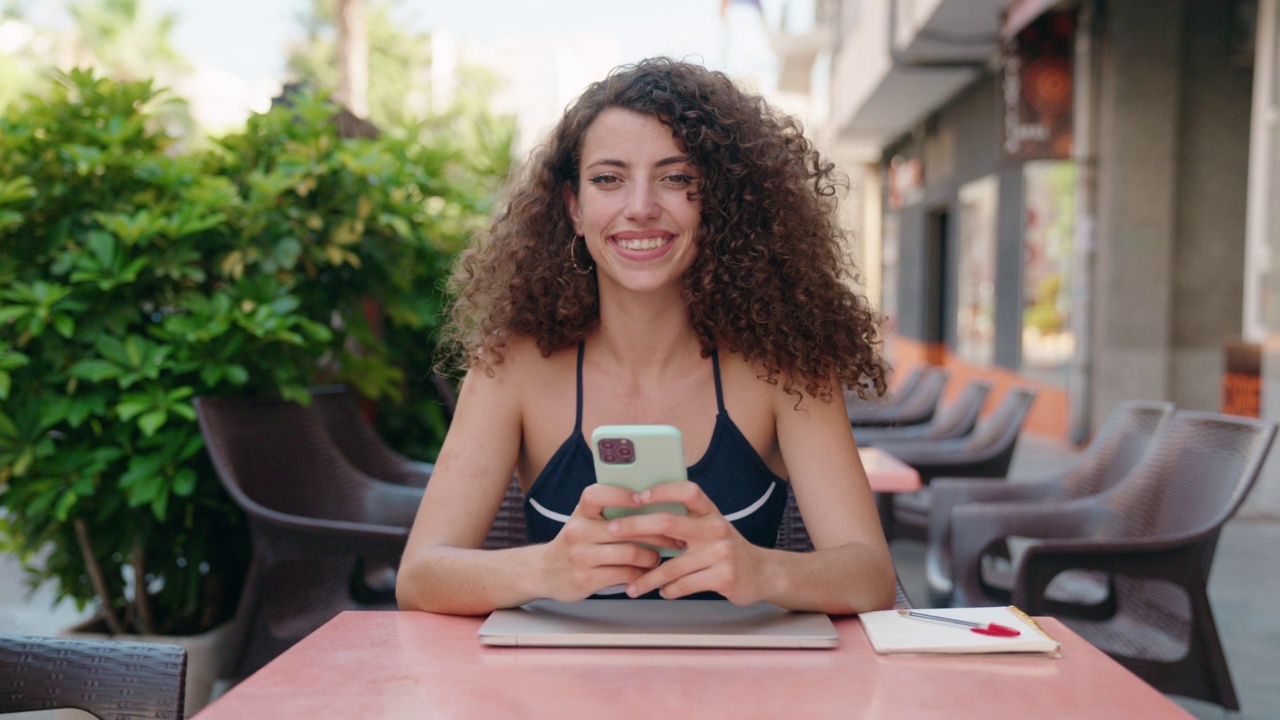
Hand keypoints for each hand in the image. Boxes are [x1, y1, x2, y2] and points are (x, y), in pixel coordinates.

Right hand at [538, 483, 666, 601]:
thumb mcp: (585, 521)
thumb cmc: (576, 542)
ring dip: (651, 557)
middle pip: (624, 528)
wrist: (543, 571)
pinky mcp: (585, 579)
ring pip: (628, 553)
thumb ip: (610, 514)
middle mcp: (578, 531)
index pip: (597, 495)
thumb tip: (655, 508)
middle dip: (655, 533)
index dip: (621, 495)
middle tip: (672, 538)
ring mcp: (580, 556)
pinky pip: (624, 574)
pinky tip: (645, 573)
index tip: (642, 500)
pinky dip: (640, 574)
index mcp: (581, 512)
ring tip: (658, 558)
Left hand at [607, 481, 769, 604]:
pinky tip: (662, 592)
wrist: (762, 573)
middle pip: (668, 522)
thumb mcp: (711, 527)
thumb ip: (685, 521)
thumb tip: (641, 515)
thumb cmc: (726, 549)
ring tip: (633, 586)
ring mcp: (721, 553)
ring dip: (648, 578)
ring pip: (672, 565)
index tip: (638, 496)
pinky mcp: (723, 577)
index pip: (687, 491)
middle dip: (635, 526)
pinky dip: (669, 590)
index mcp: (710, 512)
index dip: (663, 490)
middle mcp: (716, 528)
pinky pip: (684, 584)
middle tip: (612, 531)